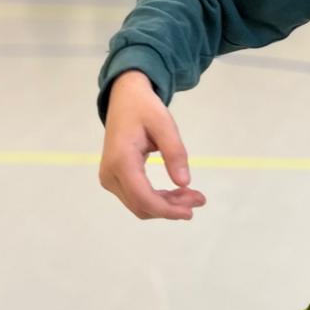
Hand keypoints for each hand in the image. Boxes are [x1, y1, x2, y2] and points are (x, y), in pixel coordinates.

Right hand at [99, 71, 206, 220]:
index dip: (167, 209)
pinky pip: (136, 196)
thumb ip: (175, 152)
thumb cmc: (144, 108)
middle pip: (141, 205)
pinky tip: (177, 194)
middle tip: (199, 200)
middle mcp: (110, 174)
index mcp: (121, 160)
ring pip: (139, 204)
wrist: (124, 98)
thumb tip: (185, 183)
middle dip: (171, 208)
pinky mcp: (114, 178)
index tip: (191, 211)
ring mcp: (109, 178)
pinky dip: (157, 199)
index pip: (143, 197)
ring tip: (192, 197)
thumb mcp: (164, 124)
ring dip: (166, 206)